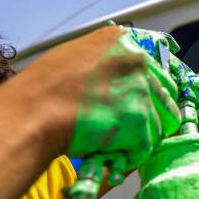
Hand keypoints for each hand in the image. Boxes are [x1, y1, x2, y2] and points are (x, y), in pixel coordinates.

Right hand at [20, 25, 180, 169]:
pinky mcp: (141, 122)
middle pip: (165, 98)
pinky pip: (144, 148)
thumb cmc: (43, 88)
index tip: (139, 104)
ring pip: (155, 125)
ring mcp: (142, 92)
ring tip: (106, 139)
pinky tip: (104, 150)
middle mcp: (138, 62)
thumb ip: (107, 64)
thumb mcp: (78, 57)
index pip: (157, 69)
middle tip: (127, 129)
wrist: (33, 113)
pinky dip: (127, 155)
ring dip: (136, 138)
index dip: (150, 92)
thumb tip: (121, 80)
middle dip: (150, 116)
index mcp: (123, 42)